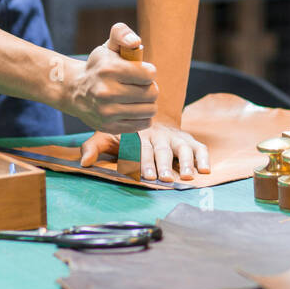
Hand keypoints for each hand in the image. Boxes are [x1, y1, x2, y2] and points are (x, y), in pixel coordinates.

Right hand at [63, 23, 158, 133]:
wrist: (74, 90)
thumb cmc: (99, 66)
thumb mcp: (108, 46)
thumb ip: (122, 34)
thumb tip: (135, 42)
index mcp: (109, 69)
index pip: (149, 74)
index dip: (148, 72)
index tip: (140, 71)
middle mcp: (106, 92)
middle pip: (152, 93)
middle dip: (150, 87)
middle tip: (140, 85)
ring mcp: (107, 112)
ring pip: (150, 110)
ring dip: (148, 103)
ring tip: (138, 97)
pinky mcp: (110, 127)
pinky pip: (143, 124)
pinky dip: (143, 116)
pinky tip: (133, 108)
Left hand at [80, 120, 210, 181]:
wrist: (144, 110)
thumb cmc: (125, 132)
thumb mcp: (107, 135)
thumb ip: (94, 147)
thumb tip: (84, 162)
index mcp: (138, 135)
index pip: (141, 149)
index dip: (144, 162)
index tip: (146, 176)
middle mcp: (158, 135)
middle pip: (162, 150)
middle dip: (164, 164)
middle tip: (165, 179)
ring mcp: (174, 137)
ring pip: (182, 148)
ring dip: (185, 162)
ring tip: (187, 176)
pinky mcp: (187, 139)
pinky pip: (199, 146)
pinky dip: (203, 157)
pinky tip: (205, 170)